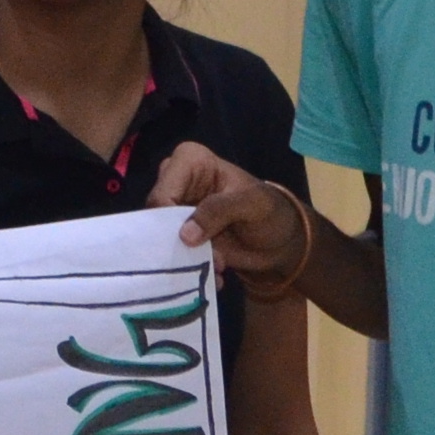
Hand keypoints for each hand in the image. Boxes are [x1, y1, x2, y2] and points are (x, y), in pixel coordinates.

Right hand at [151, 145, 311, 290]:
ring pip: (159, 237)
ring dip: (186, 258)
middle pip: (154, 216)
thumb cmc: (270, 211)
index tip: (191, 243)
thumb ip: (219, 210)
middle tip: (208, 258)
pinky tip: (215, 273)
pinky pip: (169, 252)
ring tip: (217, 266)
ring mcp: (175, 210)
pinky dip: (189, 267)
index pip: (162, 193)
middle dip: (178, 242)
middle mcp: (175, 181)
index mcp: (189, 160)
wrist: (280, 242)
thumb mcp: (252, 205)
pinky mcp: (179, 234)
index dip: (170, 220)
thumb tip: (184, 234)